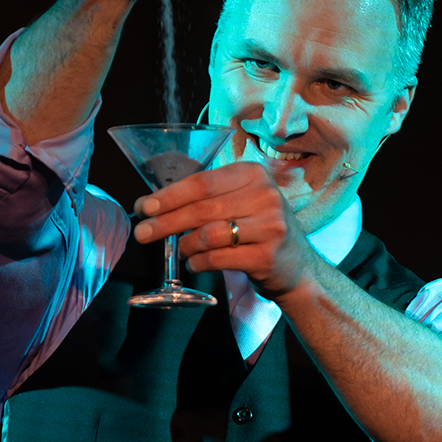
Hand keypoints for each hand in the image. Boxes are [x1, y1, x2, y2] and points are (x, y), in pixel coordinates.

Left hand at [132, 162, 320, 300]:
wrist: (299, 267)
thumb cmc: (261, 230)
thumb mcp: (243, 202)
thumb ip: (209, 198)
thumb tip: (156, 204)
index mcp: (254, 174)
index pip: (202, 182)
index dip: (168, 196)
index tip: (144, 207)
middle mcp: (264, 196)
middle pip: (201, 209)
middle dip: (165, 222)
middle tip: (142, 233)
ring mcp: (269, 227)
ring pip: (207, 234)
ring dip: (184, 245)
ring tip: (179, 251)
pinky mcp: (266, 256)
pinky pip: (218, 258)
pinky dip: (199, 263)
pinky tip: (194, 264)